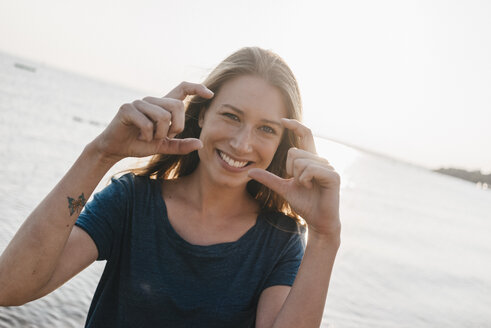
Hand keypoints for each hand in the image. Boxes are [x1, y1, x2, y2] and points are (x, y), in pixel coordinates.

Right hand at [93, 82, 213, 161]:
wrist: (115, 149)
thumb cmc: (140, 144)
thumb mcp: (164, 147)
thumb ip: (181, 145)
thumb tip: (200, 144)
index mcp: (162, 106)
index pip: (182, 88)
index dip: (197, 88)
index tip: (210, 94)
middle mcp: (152, 100)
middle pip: (177, 106)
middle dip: (176, 127)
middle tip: (163, 136)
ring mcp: (139, 102)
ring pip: (163, 116)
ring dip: (159, 134)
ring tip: (148, 137)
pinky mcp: (127, 108)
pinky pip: (147, 123)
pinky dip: (147, 135)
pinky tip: (139, 136)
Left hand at [248, 119, 340, 238]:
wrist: (317, 220)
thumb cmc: (304, 203)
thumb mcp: (283, 188)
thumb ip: (269, 178)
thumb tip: (249, 171)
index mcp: (310, 159)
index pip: (305, 135)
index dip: (295, 125)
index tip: (282, 120)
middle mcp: (320, 159)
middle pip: (294, 152)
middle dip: (290, 169)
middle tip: (298, 182)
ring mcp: (328, 166)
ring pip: (301, 161)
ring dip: (298, 177)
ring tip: (306, 186)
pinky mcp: (333, 175)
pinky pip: (310, 169)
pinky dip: (305, 179)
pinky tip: (310, 187)